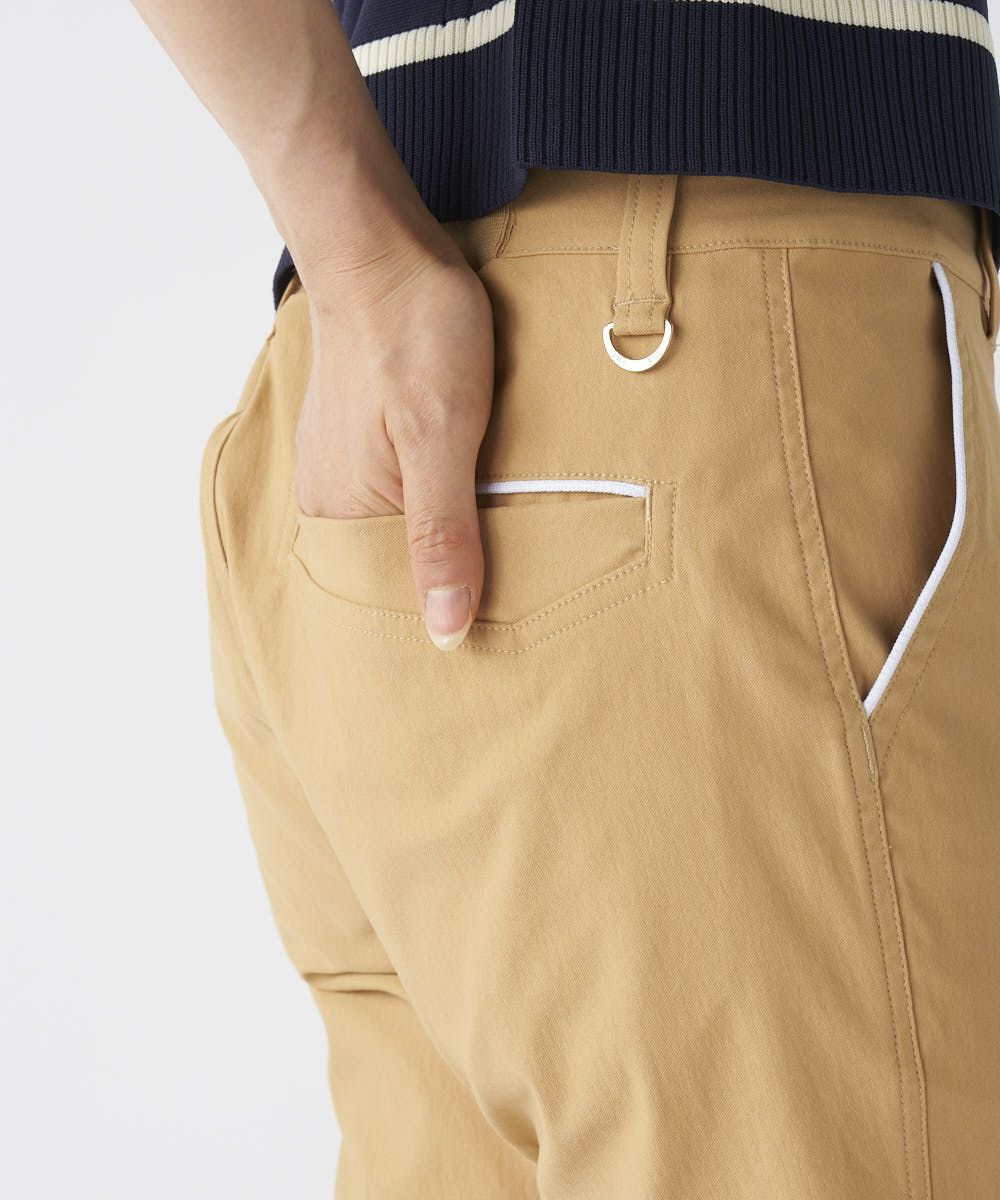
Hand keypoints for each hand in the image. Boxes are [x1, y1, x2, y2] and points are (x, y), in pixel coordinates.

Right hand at [295, 246, 494, 650]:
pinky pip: (406, 485)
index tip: (502, 614)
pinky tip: (474, 481)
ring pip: (407, 521)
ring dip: (453, 525)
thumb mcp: (442, 438)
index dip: (451, 605)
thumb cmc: (413, 333)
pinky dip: (442, 490)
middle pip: (402, 559)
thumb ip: (443, 536)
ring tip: (499, 528)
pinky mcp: (366, 433)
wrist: (385, 247)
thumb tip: (445, 631)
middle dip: (454, 568)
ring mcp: (345, 461)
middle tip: (513, 568)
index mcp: (339, 512)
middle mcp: (330, 496)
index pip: (398, 594)